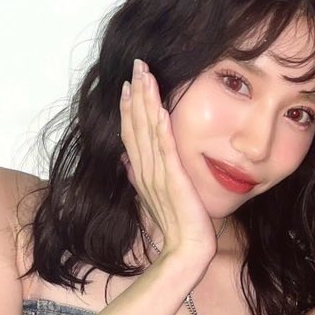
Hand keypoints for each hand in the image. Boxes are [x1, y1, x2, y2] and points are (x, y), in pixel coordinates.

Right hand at [120, 59, 216, 262]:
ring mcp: (157, 174)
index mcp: (141, 172)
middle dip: (137, 93)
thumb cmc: (175, 225)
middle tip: (137, 65)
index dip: (130, 107)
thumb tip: (129, 163)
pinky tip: (161, 110)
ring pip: (148, 131)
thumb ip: (141, 177)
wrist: (185, 249)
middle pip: (136, 124)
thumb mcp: (153, 197)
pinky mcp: (173, 180)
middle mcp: (144, 169)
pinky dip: (161, 129)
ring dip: (147, 102)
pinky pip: (165, 150)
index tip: (130, 83)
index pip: (131, 132)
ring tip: (146, 76)